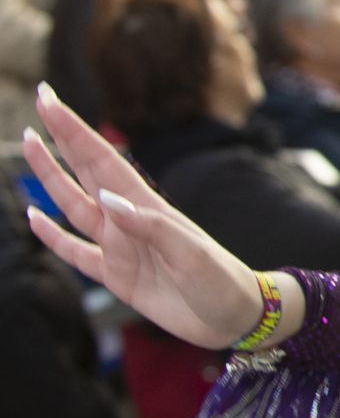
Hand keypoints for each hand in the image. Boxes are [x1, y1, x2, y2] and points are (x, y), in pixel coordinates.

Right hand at [24, 87, 262, 348]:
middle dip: (61, 138)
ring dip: (50, 177)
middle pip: (85, 170)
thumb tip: (106, 200)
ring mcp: (119, 246)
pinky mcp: (115, 275)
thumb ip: (151, 226)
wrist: (233, 317)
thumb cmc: (220, 281)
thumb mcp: (191, 253)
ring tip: (28, 146)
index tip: (49, 100)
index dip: (73, 130)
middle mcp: (128, 220)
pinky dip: (52, 236)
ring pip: (73, 204)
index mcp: (147, 206)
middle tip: (40, 102)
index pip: (101, 159)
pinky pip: (76, 251)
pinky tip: (34, 217)